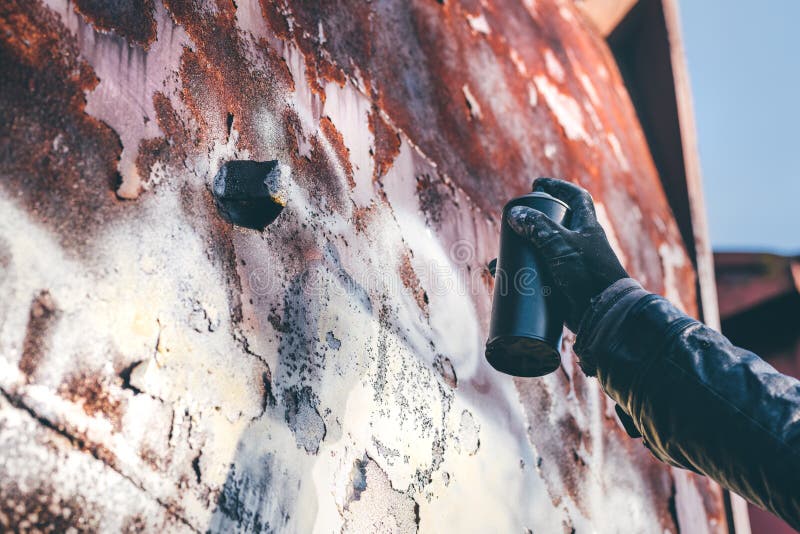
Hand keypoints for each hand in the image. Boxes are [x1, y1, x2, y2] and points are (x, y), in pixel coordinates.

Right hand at [506, 178, 627, 330]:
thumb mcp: (560, 244)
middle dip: (531, 225)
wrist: (603, 314)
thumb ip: (538, 226)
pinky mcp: (564, 287)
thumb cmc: (588, 275)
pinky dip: (523, 278)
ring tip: (500, 260)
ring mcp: (572, 266)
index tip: (537, 185)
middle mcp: (581, 245)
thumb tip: (514, 214)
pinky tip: (507, 281)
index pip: (576, 198)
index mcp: (587, 228)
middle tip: (512, 225)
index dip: (558, 187)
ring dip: (522, 255)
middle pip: (554, 226)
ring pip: (543, 254)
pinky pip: (540, 278)